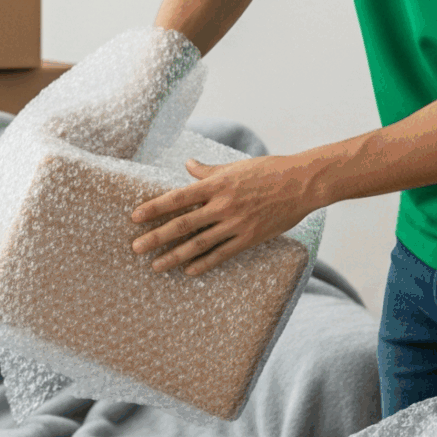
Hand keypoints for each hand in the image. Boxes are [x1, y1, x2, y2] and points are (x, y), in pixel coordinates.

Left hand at [128, 154, 320, 275]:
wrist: (302, 183)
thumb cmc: (269, 170)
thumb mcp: (235, 166)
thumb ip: (209, 170)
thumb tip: (188, 165)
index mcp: (217, 184)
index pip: (177, 197)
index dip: (154, 207)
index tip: (135, 217)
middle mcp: (223, 205)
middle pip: (182, 224)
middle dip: (156, 237)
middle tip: (135, 248)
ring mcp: (236, 224)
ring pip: (198, 244)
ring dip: (174, 256)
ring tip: (155, 266)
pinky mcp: (249, 238)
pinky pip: (222, 254)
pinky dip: (204, 263)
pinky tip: (188, 270)